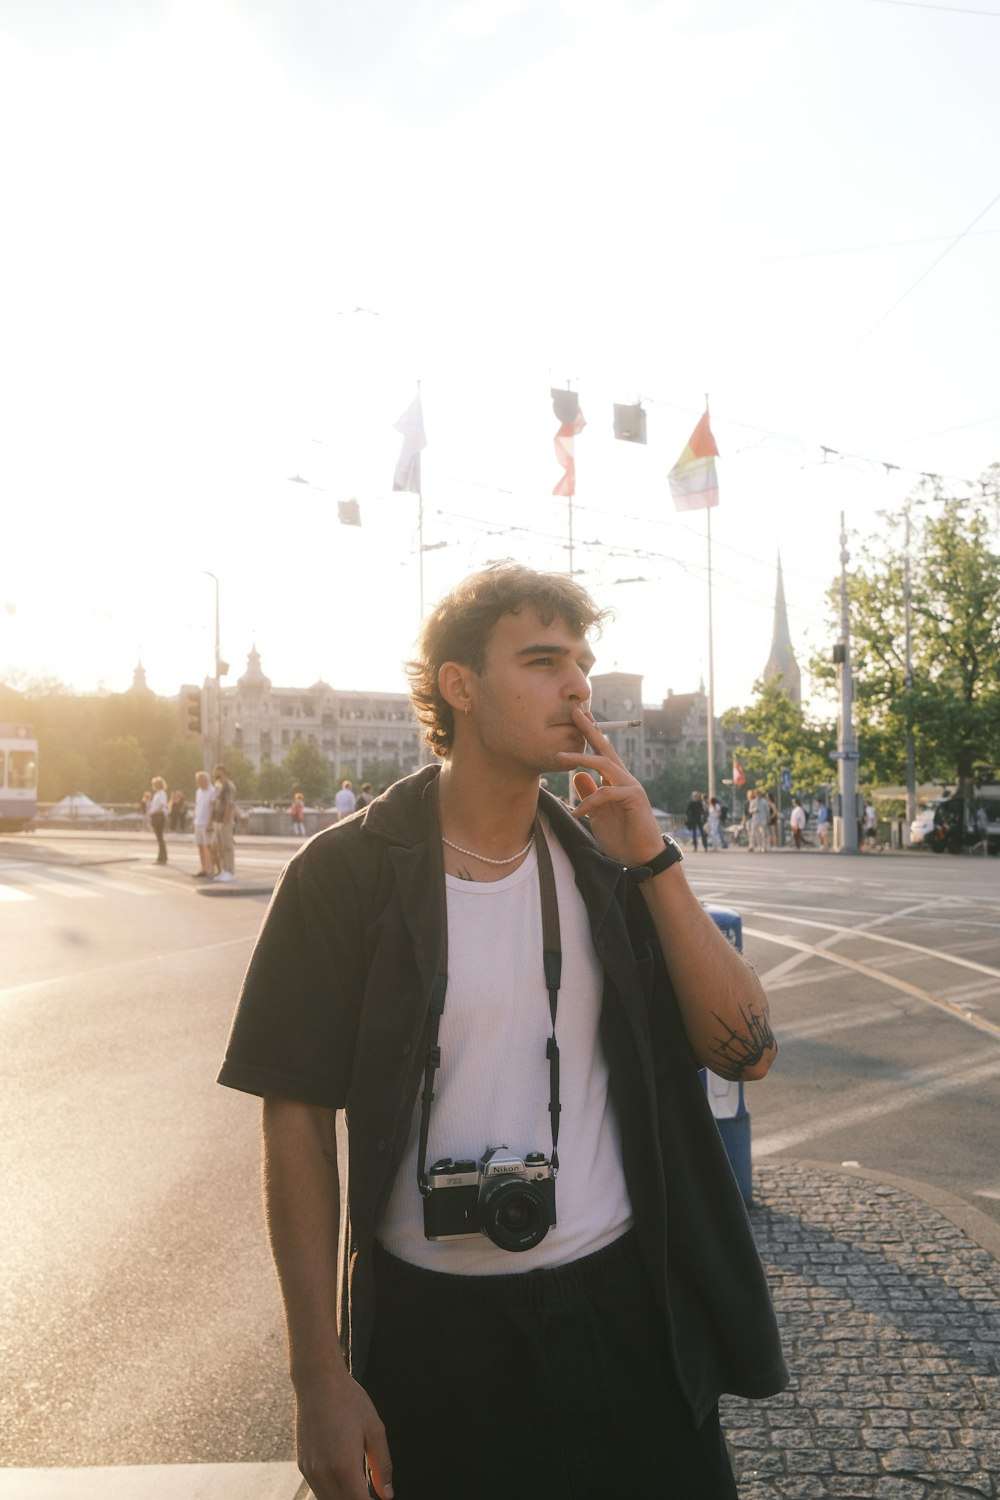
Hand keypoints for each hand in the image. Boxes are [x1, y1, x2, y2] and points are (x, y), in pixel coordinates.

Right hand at [295, 1374, 392, 1499]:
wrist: (318, 1382)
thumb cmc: (348, 1401)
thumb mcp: (374, 1430)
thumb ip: (382, 1466)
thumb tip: (387, 1494)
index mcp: (344, 1466)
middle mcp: (324, 1473)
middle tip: (371, 1493)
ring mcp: (310, 1470)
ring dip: (344, 1498)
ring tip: (360, 1488)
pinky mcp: (303, 1465)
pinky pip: (318, 1490)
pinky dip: (332, 1492)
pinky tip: (344, 1480)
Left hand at [555, 705, 664, 866]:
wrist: (641, 856)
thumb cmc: (621, 836)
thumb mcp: (599, 813)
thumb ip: (590, 794)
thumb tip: (578, 775)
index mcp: (615, 780)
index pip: (600, 753)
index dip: (589, 734)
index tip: (577, 716)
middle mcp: (624, 778)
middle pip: (605, 748)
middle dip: (590, 729)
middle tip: (575, 711)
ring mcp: (631, 786)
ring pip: (604, 764)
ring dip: (581, 759)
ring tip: (559, 758)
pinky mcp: (634, 797)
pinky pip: (606, 793)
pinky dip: (589, 802)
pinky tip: (577, 813)